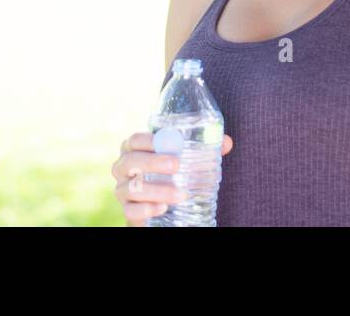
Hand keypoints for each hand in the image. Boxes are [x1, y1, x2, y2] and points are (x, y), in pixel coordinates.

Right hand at [112, 131, 234, 225]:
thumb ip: (203, 150)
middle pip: (130, 161)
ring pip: (132, 188)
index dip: (147, 139)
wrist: (161, 206)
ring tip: (181, 194)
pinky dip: (147, 209)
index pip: (133, 140)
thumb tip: (227, 142)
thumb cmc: (170, 175)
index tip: (169, 141)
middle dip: (152, 162)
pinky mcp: (128, 211)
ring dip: (157, 190)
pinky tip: (163, 208)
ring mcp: (123, 191)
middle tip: (176, 165)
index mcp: (134, 150)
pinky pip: (131, 211)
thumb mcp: (184, 162)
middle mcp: (123, 169)